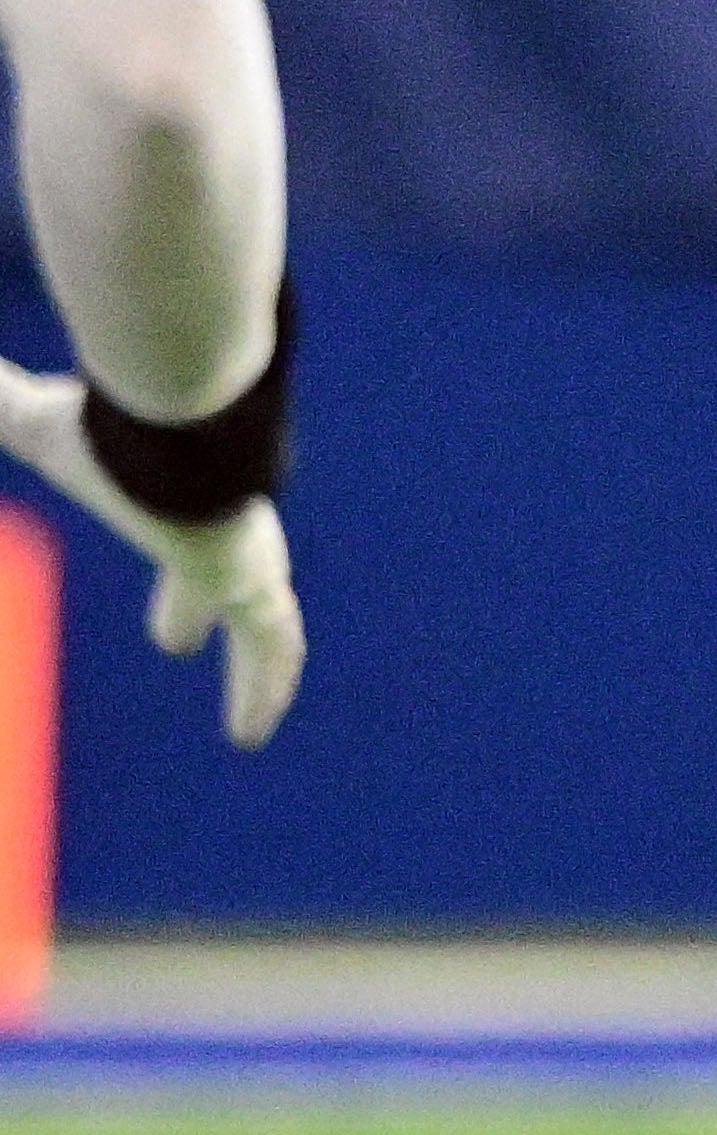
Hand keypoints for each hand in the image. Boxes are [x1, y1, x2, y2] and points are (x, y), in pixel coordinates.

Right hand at [0, 361, 302, 746]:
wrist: (187, 418)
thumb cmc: (114, 426)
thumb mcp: (39, 425)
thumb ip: (2, 403)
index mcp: (181, 501)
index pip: (176, 536)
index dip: (161, 567)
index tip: (160, 594)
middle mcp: (225, 531)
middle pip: (215, 583)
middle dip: (194, 605)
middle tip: (180, 638)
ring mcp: (250, 559)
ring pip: (260, 624)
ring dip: (253, 667)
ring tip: (248, 718)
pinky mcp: (256, 584)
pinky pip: (271, 647)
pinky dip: (265, 686)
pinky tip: (252, 731)